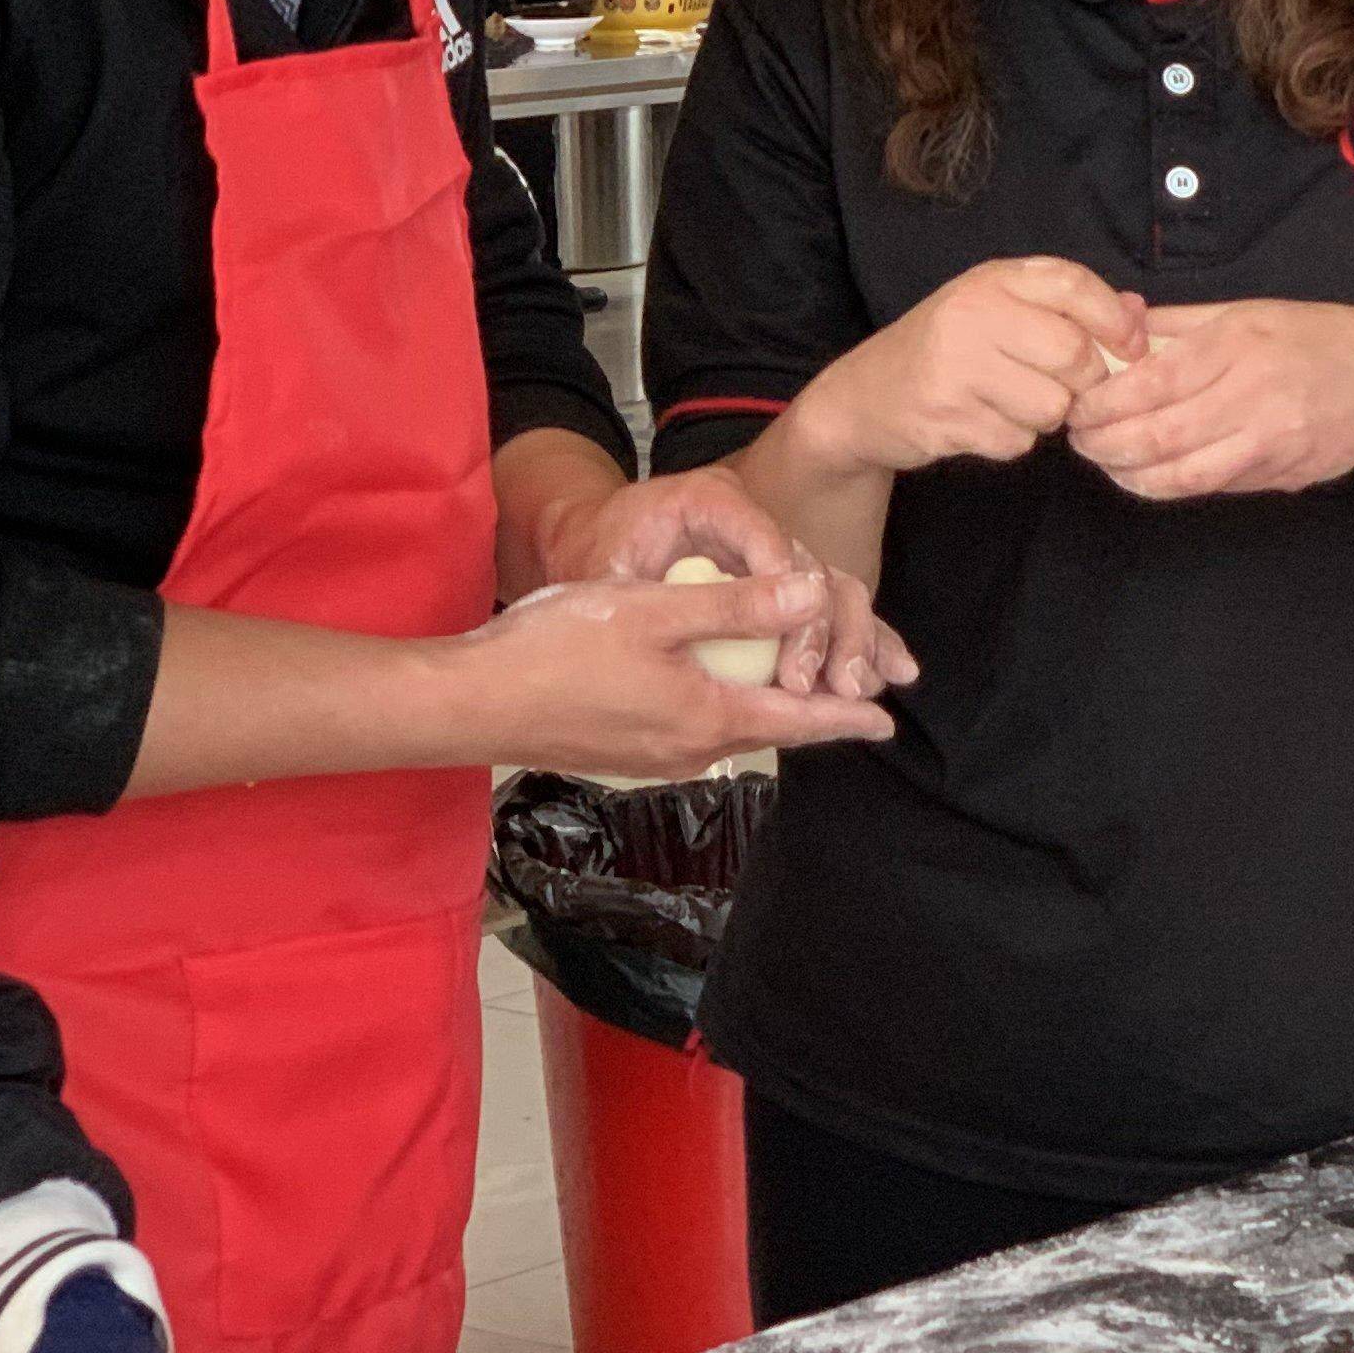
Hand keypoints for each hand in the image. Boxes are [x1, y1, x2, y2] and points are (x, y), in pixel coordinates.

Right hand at [451, 568, 898, 776]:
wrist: (465, 703)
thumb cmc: (555, 651)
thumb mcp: (655, 611)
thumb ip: (738, 605)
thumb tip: (813, 596)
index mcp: (707, 718)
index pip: (800, 723)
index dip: (847, 717)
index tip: (888, 718)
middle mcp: (688, 749)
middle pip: (770, 728)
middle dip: (813, 707)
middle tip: (852, 687)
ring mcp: (651, 756)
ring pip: (729, 726)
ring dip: (765, 703)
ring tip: (792, 676)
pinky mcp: (620, 750)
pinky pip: (691, 727)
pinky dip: (720, 703)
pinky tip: (711, 677)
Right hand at [797, 258, 1146, 473]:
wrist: (863, 398)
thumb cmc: (946, 350)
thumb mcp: (998, 311)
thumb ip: (1067, 309)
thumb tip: (1140, 314)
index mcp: (992, 280)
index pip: (1073, 284)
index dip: (1115, 318)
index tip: (1133, 348)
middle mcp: (973, 313)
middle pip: (1074, 354)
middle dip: (1082, 382)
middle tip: (1061, 387)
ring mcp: (955, 365)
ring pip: (1051, 405)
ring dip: (1044, 417)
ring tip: (1010, 403)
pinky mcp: (946, 415)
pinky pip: (1017, 440)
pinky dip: (1011, 440)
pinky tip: (981, 422)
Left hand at [1067, 301, 1353, 499]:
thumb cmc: (1316, 337)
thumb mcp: (1247, 311)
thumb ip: (1179, 324)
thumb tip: (1117, 327)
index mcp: (1238, 345)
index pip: (1152, 384)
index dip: (1102, 405)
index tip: (1077, 409)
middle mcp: (1253, 395)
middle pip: (1158, 436)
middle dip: (1104, 446)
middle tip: (1079, 442)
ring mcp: (1270, 441)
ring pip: (1182, 475)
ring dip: (1132, 476)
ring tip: (1108, 463)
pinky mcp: (1280, 475)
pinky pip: (1212, 486)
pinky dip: (1170, 485)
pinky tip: (1147, 475)